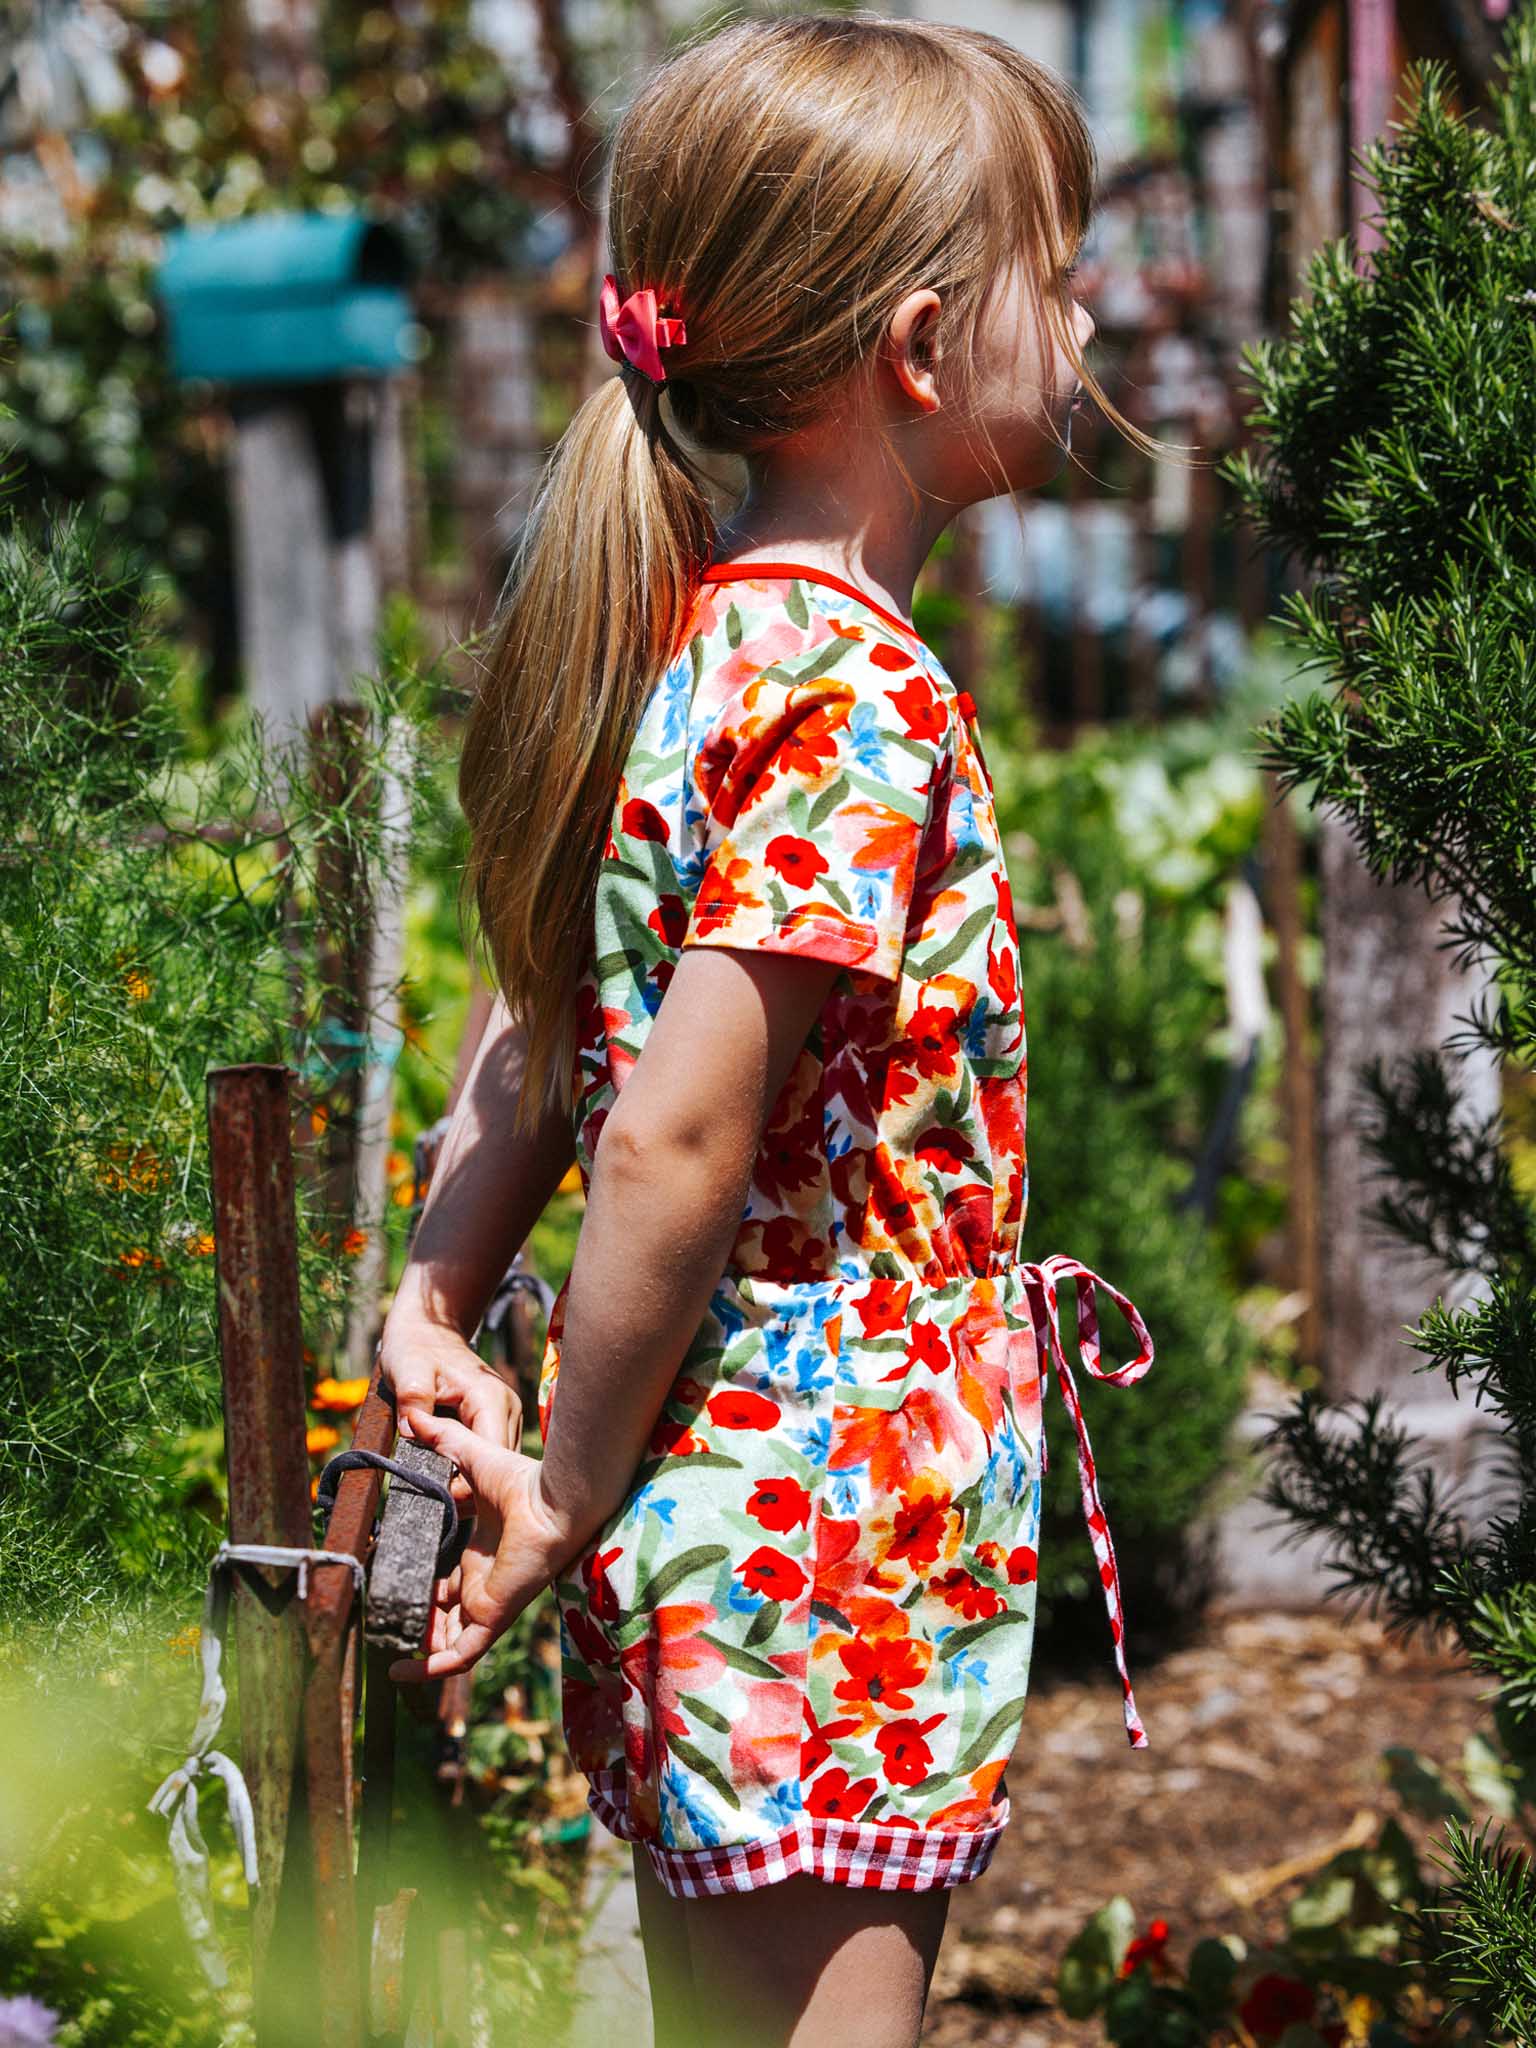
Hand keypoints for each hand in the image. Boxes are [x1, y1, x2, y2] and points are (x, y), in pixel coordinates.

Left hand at [377, 1310, 521, 1510]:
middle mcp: (508, 1409)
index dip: (469, 1483)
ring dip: (474, 1483)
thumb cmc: (415, 1348)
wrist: (427, 1329)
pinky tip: (451, 1479)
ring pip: (498, 1467)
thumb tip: (412, 1436)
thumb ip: (413, 1404)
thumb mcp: (407, 1371)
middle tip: (438, 1503)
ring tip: (442, 1495)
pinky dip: (474, 1472)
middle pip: (499, 1467)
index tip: (440, 1498)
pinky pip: (492, 1458)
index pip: (490, 1456)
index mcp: (490, 1398)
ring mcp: (507, 1417)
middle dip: (472, 1488)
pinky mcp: (500, 1424)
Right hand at [386, 1409, 583, 1682]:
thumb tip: (415, 1416)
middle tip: (387, 1619)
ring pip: (449, 1641)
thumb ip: (444, 1440)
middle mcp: (483, 1582)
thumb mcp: (471, 1459)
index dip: (421, 1585)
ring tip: (389, 1647)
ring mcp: (487, 1604)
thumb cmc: (523, 1480)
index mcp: (480, 1551)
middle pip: (446, 1614)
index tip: (392, 1581)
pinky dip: (430, 1669)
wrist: (553, 1503)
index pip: (447, 1579)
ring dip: (422, 1647)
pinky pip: (459, 1656)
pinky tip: (401, 1672)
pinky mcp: (491, 1619)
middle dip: (419, 1621)